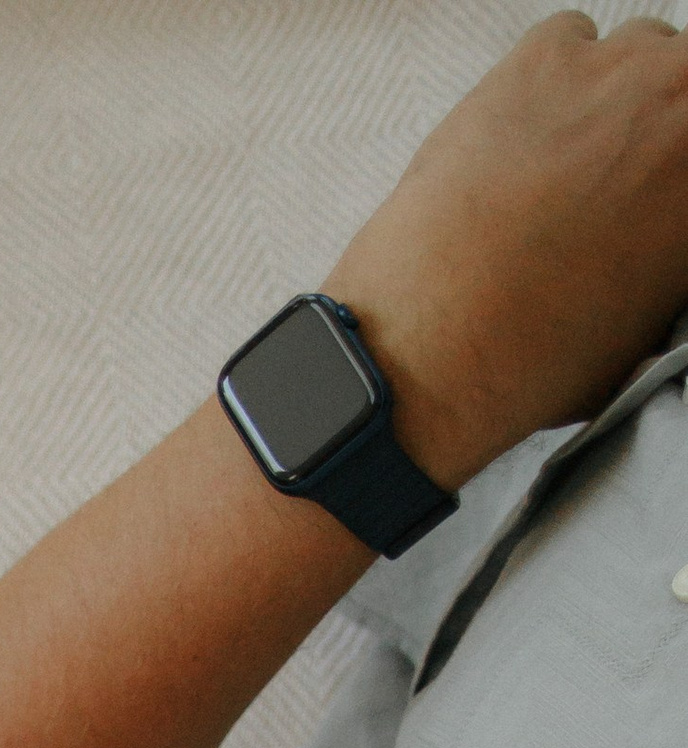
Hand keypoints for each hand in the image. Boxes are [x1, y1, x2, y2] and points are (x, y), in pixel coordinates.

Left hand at [331, 17, 687, 486]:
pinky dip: (556, 73)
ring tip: (569, 159)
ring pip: (643, 49)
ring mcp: (627, 66)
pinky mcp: (548, 55)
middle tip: (625, 174)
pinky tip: (525, 131)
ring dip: (616, 93)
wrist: (440, 345)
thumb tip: (665, 227)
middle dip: (668, 118)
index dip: (680, 170)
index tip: (667, 183)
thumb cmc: (544, 354)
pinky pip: (571, 37)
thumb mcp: (651, 315)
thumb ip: (672, 246)